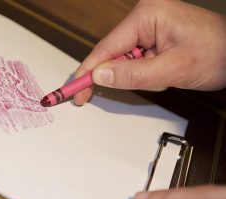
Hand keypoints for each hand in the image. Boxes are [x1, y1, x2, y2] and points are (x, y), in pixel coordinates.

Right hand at [74, 0, 225, 104]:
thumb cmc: (216, 53)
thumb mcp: (172, 69)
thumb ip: (133, 74)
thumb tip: (100, 76)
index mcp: (147, 15)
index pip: (106, 47)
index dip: (88, 71)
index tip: (74, 90)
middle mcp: (145, 18)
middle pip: (112, 53)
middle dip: (116, 75)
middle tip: (92, 95)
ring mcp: (149, 28)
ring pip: (124, 60)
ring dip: (136, 76)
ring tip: (162, 77)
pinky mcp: (154, 39)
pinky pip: (136, 60)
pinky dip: (144, 73)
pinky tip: (163, 74)